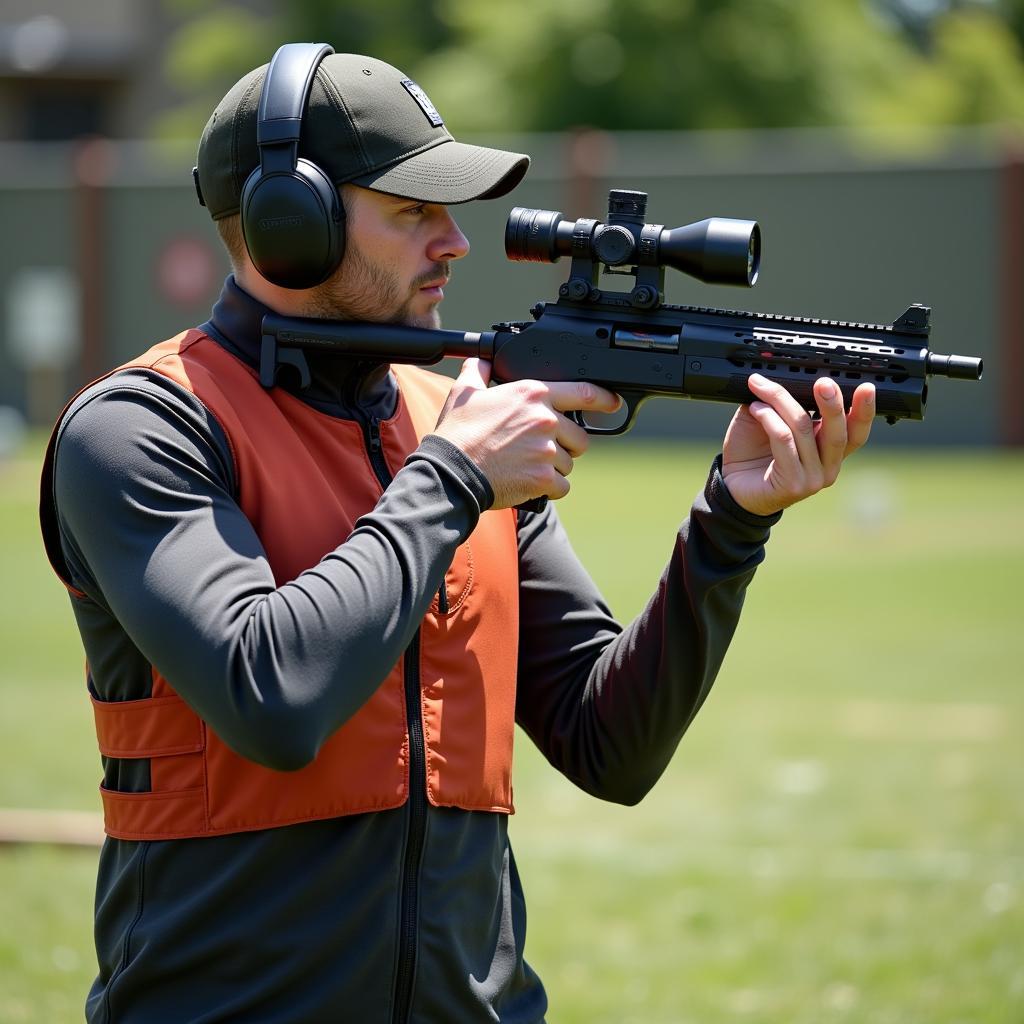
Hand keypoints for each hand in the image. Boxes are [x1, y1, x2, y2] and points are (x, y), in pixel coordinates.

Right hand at [431, 359, 620, 509]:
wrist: (452, 471)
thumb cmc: (458, 433)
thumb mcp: (465, 392)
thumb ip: (480, 371)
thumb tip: (482, 361)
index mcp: (533, 394)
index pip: (583, 393)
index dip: (603, 399)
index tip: (612, 403)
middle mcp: (545, 419)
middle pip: (580, 436)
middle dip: (568, 445)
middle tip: (543, 450)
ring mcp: (547, 450)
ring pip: (569, 463)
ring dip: (554, 468)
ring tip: (527, 467)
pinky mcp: (543, 477)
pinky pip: (562, 486)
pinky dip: (549, 489)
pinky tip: (530, 484)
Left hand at [721, 374, 874, 516]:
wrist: (730, 487)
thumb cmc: (751, 455)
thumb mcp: (771, 422)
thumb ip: (784, 405)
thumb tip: (782, 378)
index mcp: (830, 451)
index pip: (856, 430)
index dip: (864, 409)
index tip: (867, 386)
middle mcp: (827, 467)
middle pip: (838, 432)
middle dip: (832, 404)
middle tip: (824, 383)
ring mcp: (812, 478)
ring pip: (804, 430)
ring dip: (782, 402)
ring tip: (763, 388)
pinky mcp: (793, 483)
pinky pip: (784, 441)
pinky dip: (769, 419)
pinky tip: (756, 409)